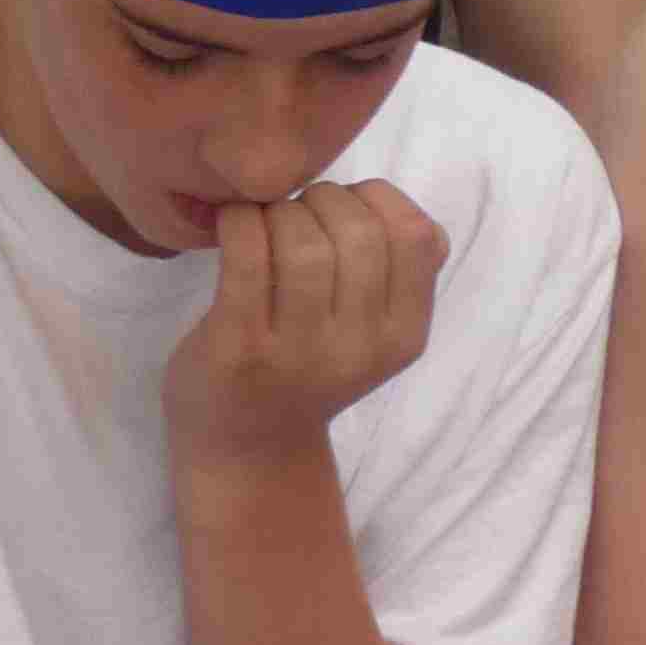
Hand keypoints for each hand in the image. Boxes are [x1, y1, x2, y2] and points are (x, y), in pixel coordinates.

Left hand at [164, 182, 445, 477]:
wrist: (247, 445)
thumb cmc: (307, 369)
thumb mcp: (376, 335)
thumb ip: (404, 278)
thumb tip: (411, 216)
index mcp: (404, 336)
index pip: (414, 236)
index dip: (375, 199)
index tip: (341, 207)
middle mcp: (359, 348)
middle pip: (357, 232)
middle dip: (320, 199)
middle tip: (293, 211)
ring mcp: (298, 352)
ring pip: (304, 243)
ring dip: (278, 212)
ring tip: (263, 222)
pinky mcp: (239, 348)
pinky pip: (246, 260)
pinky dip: (238, 224)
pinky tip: (230, 224)